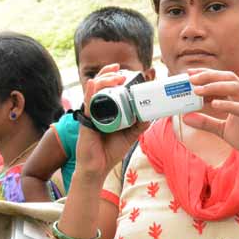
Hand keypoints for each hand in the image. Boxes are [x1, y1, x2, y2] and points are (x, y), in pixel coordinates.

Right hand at [74, 64, 149, 178]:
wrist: (98, 168)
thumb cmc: (110, 151)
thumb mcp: (130, 135)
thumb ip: (140, 123)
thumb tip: (153, 112)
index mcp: (106, 108)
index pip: (109, 87)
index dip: (116, 76)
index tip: (128, 71)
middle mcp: (97, 108)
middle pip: (100, 84)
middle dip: (110, 73)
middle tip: (124, 71)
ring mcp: (90, 114)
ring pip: (94, 90)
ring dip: (105, 79)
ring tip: (118, 77)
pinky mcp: (86, 122)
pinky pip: (87, 104)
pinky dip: (90, 92)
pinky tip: (94, 83)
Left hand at [182, 69, 238, 171]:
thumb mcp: (222, 130)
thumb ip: (206, 123)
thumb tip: (185, 117)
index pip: (224, 78)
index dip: (207, 73)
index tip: (189, 73)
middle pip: (229, 78)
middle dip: (209, 76)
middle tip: (190, 79)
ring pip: (236, 88)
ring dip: (215, 87)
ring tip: (197, 90)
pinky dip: (228, 104)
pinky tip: (214, 104)